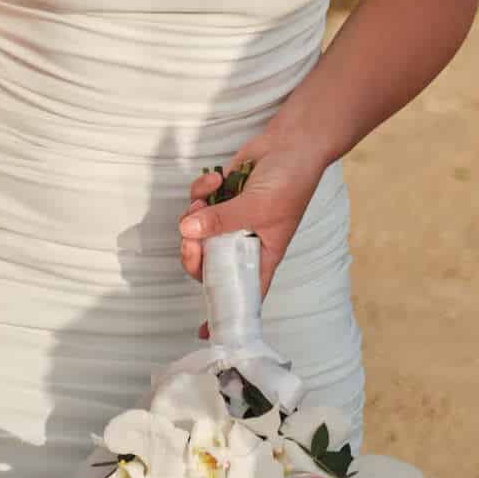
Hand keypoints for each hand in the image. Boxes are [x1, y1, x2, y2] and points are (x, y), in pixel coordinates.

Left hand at [177, 140, 329, 304]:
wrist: (291, 143)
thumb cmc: (290, 182)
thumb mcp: (259, 206)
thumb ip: (222, 220)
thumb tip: (187, 231)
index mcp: (260, 257)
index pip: (242, 294)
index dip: (224, 313)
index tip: (206, 334)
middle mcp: (241, 242)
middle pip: (206, 263)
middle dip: (192, 252)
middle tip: (190, 235)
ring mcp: (228, 219)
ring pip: (195, 231)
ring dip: (194, 214)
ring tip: (207, 197)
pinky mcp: (219, 197)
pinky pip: (197, 203)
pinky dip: (201, 190)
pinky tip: (217, 178)